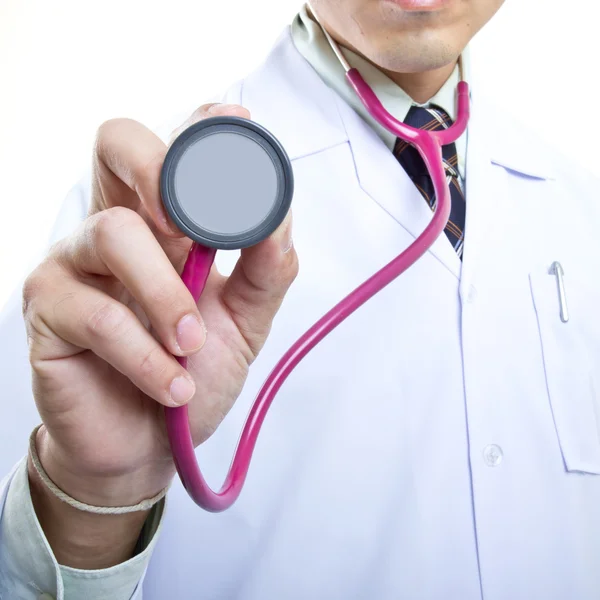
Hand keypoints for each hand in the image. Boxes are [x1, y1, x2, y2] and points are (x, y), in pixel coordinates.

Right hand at [22, 103, 297, 566]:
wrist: (149, 441)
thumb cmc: (193, 372)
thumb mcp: (246, 321)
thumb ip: (266, 270)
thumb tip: (277, 217)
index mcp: (167, 222)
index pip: (175, 150)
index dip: (202, 128)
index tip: (239, 128)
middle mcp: (118, 227)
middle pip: (117, 144)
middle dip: (163, 167)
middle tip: (195, 228)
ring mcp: (77, 263)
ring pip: (115, 233)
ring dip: (167, 297)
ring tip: (191, 348)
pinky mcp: (49, 308)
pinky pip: (97, 313)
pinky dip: (146, 355)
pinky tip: (171, 386)